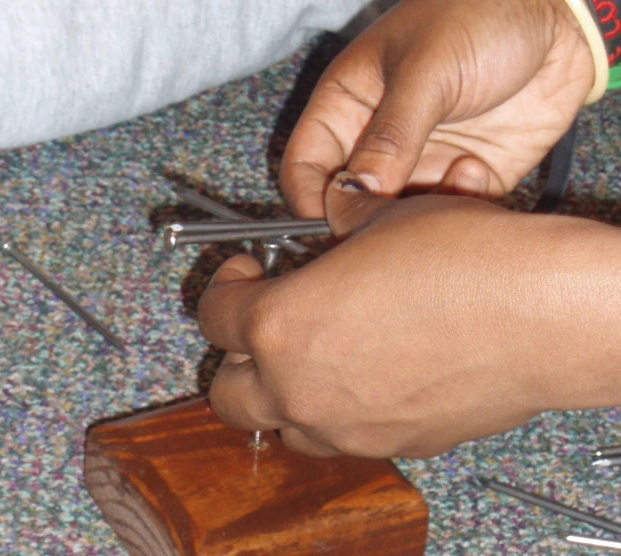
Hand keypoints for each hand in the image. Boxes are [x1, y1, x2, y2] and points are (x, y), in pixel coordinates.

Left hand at [198, 174, 620, 457]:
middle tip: (263, 329)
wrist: (538, 315)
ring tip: (314, 361)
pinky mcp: (393, 447)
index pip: (213, 316)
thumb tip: (333, 222)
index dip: (224, 286)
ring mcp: (346, 429)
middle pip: (228, 395)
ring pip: (283, 428)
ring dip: (285, 396)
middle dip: (237, 360)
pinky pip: (343, 438)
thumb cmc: (464, 264)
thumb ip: (335, 234)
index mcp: (280, 326)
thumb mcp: (380, 224)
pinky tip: (370, 380)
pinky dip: (339, 414)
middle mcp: (301, 389)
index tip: (244, 274)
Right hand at [280, 0, 594, 218]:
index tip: (329, 223)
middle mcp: (378, 142)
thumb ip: (390, 135)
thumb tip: (355, 193)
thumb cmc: (483, 16)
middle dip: (363, 218)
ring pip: (396, 218)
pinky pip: (447, 215)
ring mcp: (419, 164)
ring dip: (415, 217)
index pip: (306, 165)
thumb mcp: (428, 70)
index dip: (309, 198)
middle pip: (348, 201)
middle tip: (388, 224)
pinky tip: (477, 170)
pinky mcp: (461, 178)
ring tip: (442, 188)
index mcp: (349, 106)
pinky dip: (458, 206)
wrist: (562, 20)